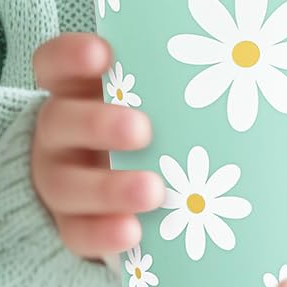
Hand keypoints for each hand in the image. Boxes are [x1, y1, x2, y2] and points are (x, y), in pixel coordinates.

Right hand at [31, 32, 165, 263]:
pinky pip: (77, 233)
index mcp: (73, 90)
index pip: (53, 64)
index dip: (69, 56)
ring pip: (66, 184)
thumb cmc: (148, 122)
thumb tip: (233, 58)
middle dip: (98, 124)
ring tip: (153, 190)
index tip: (102, 54)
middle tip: (143, 130)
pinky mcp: (70, 225)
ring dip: (108, 188)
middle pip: (59, 122)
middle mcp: (59, 132)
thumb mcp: (151, 96)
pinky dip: (104, 233)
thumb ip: (169, 80)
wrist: (119, 188)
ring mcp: (58, 180)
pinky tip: (134, 232)